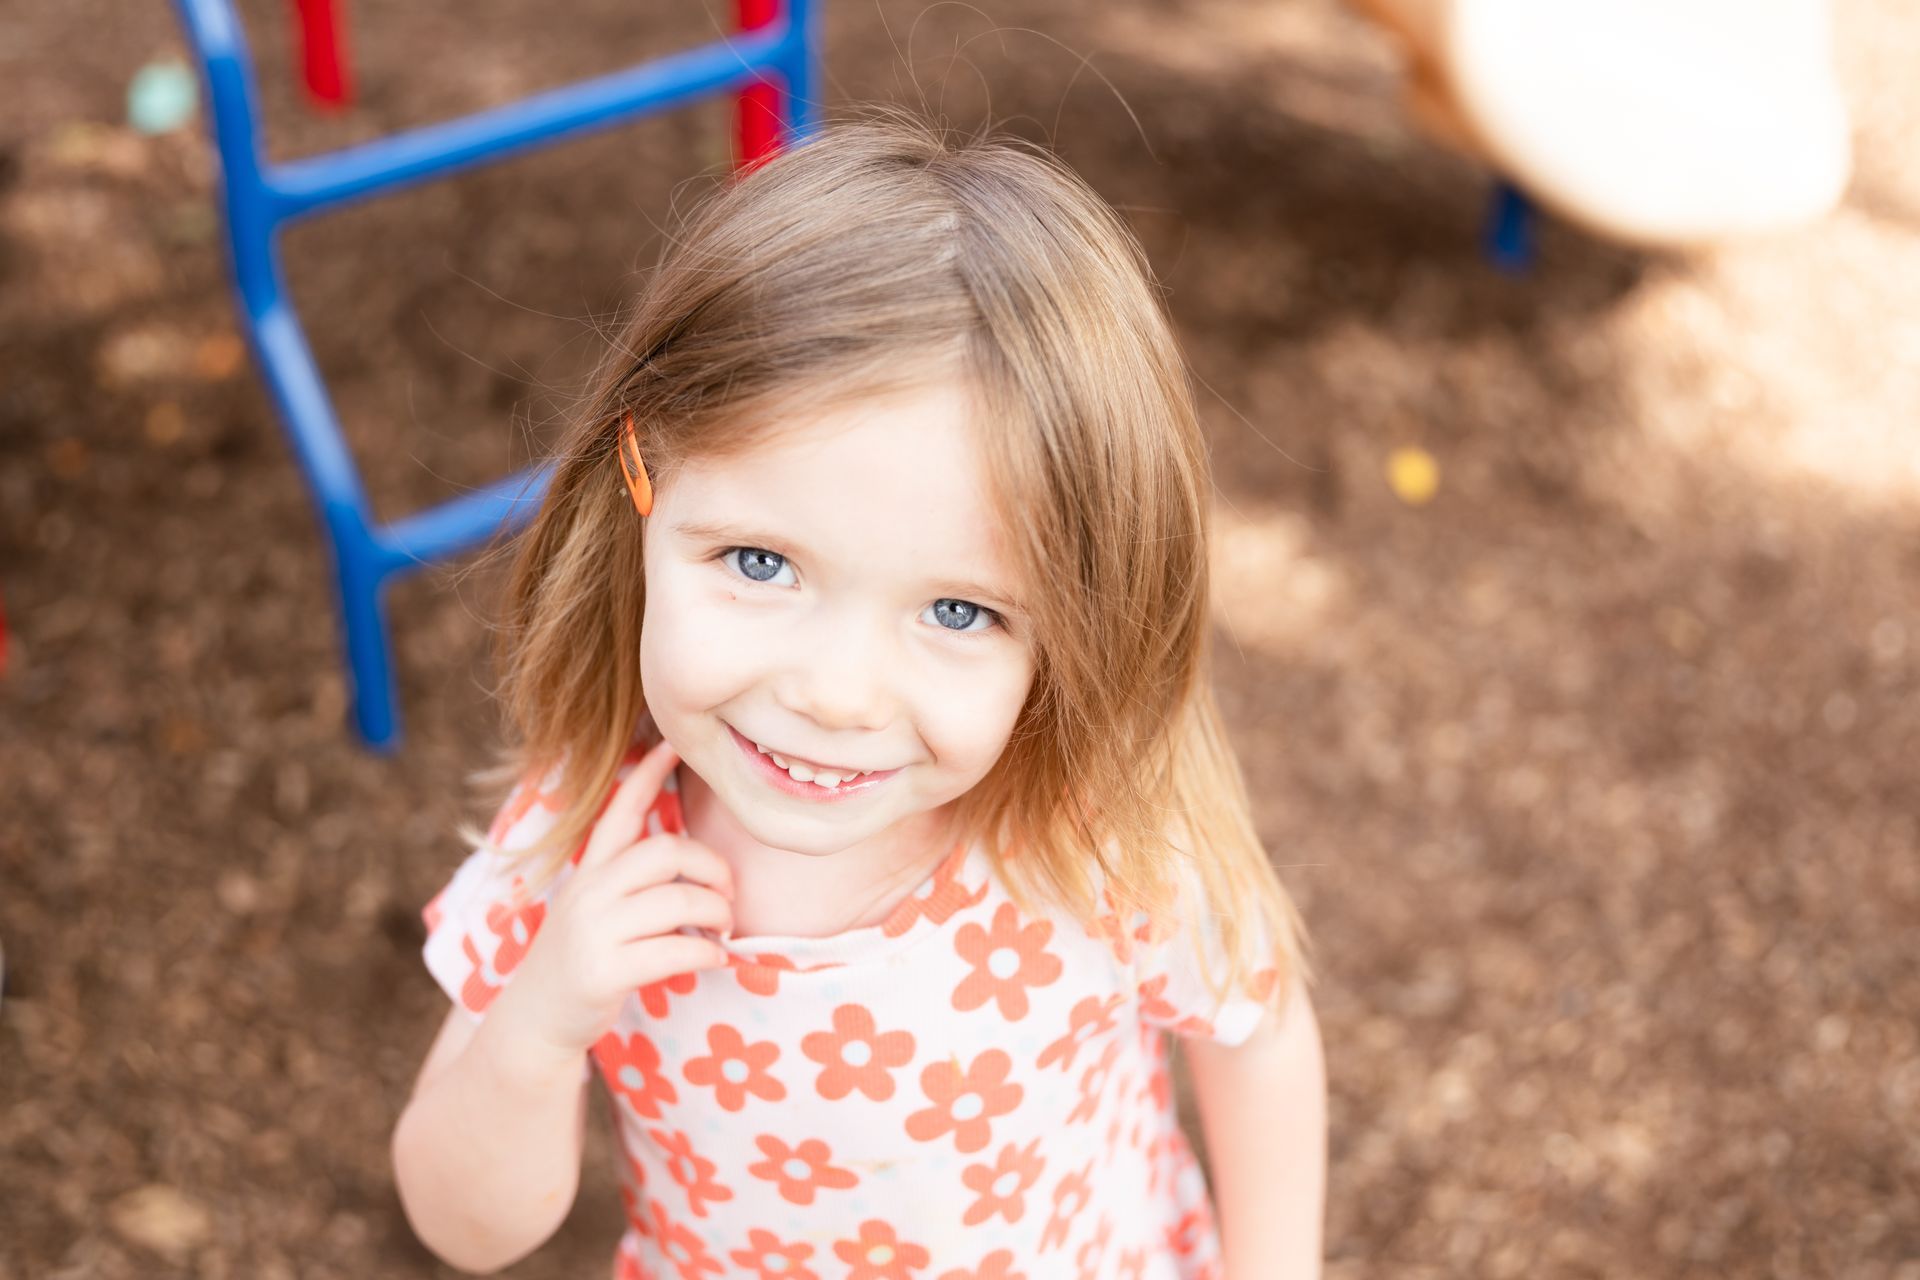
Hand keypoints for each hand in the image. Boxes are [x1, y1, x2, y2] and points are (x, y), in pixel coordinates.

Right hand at [486, 738, 734, 1065]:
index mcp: (589, 872)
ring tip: (723, 928)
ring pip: (678, 899)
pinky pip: (676, 949)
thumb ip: (628, 880)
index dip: (648, 775)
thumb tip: (690, 858)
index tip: (674, 743)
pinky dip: (708, 952)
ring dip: (717, 913)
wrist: (536, 1022)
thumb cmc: (582, 959)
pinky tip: (715, 958)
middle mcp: (589, 893)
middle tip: (727, 893)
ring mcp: (594, 932)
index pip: (620, 811)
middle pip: (666, 851)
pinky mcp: (605, 971)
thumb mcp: (593, 908)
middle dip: (712, 867)